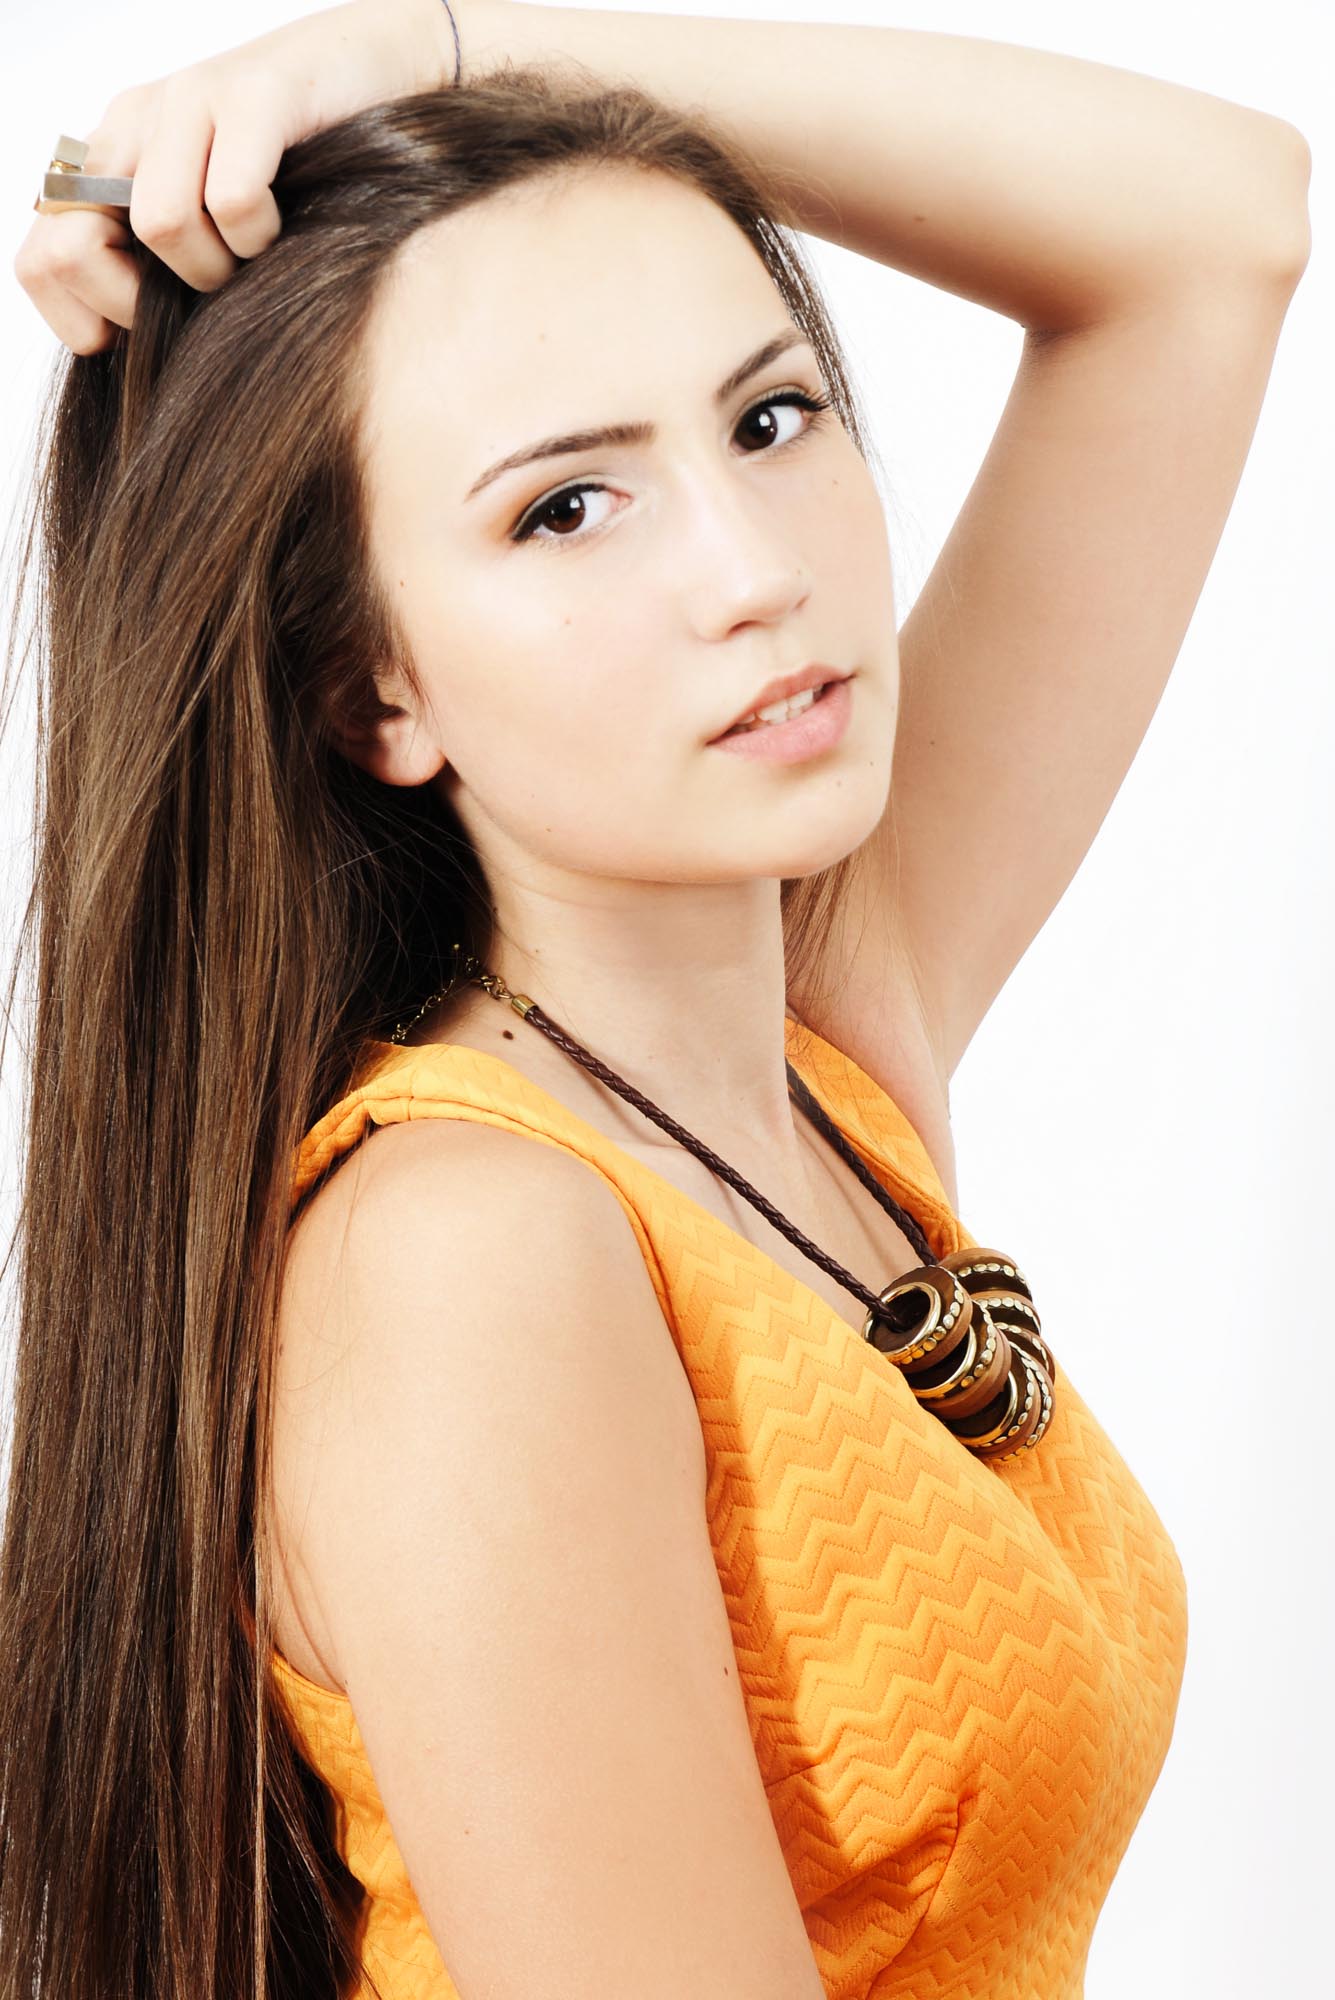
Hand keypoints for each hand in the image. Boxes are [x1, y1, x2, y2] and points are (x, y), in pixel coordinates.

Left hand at [12, 0, 471, 355]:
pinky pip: (232, 199)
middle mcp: (136, 123)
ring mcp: (190, 100)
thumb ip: (160, 268)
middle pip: (77, 245)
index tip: (141, 332)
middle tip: (200, 300)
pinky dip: (262, 236)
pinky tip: (285, 227)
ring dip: (215, 271)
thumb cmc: (306, 172)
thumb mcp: (212, 226)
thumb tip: (123, 347)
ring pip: (159, 225)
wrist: (386, 71)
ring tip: (252, 260)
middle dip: (139, 303)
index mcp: (112, 158)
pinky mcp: (252, 94)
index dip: (84, 318)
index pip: (41, 258)